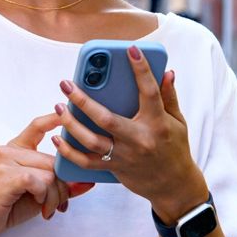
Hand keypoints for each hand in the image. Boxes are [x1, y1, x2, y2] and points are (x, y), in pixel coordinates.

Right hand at [0, 113, 95, 236]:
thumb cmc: (8, 206)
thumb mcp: (40, 194)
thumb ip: (61, 185)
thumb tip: (88, 181)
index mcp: (15, 149)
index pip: (36, 126)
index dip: (53, 118)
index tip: (66, 110)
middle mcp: (8, 151)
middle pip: (52, 162)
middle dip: (62, 187)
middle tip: (60, 205)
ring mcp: (4, 163)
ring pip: (48, 174)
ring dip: (54, 196)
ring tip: (48, 209)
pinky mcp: (3, 178)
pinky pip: (37, 182)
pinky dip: (43, 196)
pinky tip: (38, 205)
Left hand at [50, 46, 205, 222]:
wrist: (174, 186)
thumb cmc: (175, 148)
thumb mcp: (178, 122)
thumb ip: (169, 96)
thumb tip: (167, 71)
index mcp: (158, 123)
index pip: (149, 92)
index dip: (142, 70)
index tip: (131, 50)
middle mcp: (140, 139)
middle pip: (106, 119)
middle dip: (83, 100)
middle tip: (66, 84)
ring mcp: (125, 156)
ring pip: (91, 140)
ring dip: (71, 124)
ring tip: (58, 106)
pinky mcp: (114, 169)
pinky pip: (86, 162)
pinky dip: (69, 151)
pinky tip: (57, 138)